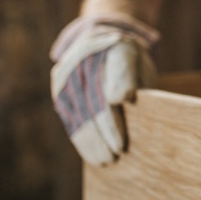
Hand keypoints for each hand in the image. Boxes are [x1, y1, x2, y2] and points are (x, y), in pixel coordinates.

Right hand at [49, 14, 159, 165]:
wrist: (102, 39)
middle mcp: (87, 56)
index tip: (124, 99)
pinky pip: (71, 117)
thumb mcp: (141, 65)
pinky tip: (93, 154)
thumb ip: (136, 81)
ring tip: (107, 160)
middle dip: (108, 125)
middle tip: (119, 150)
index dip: (120, 83)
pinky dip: (82, 138)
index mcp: (117, 45)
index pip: (118, 67)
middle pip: (97, 96)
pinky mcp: (59, 90)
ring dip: (93, 139)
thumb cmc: (131, 62)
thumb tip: (126, 103)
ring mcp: (69, 73)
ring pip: (81, 111)